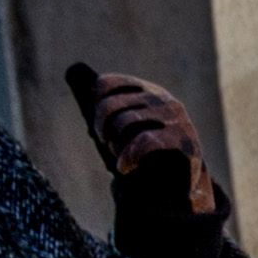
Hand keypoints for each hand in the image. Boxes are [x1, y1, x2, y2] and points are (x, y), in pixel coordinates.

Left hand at [64, 62, 215, 219]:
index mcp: (149, 91)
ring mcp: (176, 120)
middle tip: (107, 143)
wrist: (182, 187)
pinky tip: (125, 167)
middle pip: (111, 104)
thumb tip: (74, 70)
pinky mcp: (183, 141)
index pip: (107, 84)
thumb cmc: (148, 156)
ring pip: (125, 122)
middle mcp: (164, 100)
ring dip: (116, 144)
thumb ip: (108, 105)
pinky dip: (128, 157)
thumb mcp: (127, 128)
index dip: (95, 104)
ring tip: (121, 157)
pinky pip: (143, 141)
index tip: (100, 125)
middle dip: (102, 127)